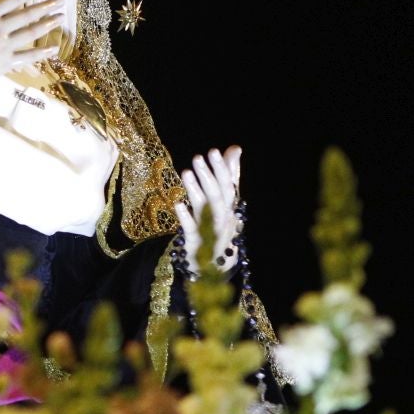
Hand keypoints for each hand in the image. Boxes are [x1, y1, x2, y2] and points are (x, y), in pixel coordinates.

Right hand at [0, 0, 63, 94]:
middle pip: (27, 15)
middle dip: (45, 6)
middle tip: (61, 0)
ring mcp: (2, 48)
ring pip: (30, 34)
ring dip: (46, 25)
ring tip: (60, 18)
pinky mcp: (2, 65)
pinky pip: (26, 58)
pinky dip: (40, 54)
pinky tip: (52, 49)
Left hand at [176, 146, 242, 274]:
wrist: (216, 265)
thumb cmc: (220, 226)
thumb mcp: (226, 201)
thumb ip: (230, 175)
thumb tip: (235, 148)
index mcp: (231, 207)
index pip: (229, 185)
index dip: (223, 168)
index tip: (214, 151)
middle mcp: (224, 218)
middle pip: (218, 195)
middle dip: (209, 175)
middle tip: (198, 157)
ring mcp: (211, 231)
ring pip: (206, 209)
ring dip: (196, 190)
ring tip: (186, 172)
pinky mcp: (196, 243)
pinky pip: (192, 229)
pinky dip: (186, 216)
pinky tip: (178, 203)